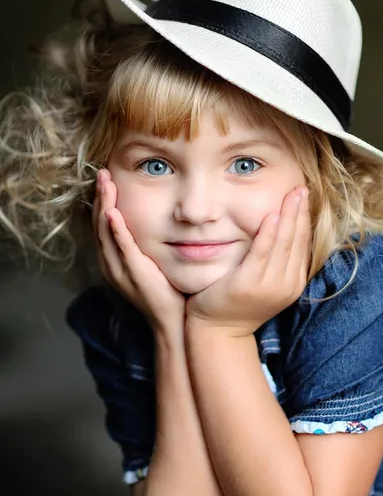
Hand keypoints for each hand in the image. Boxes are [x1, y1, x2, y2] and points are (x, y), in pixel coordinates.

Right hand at [93, 168, 185, 332]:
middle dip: (100, 197)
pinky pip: (122, 248)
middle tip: (102, 173)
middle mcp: (111, 264)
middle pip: (99, 225)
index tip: (106, 180)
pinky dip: (116, 230)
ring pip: (106, 233)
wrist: (170, 322)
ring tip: (105, 184)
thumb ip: (146, 245)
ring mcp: (120, 270)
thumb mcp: (151, 264)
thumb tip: (154, 221)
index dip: (102, 201)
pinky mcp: (134, 274)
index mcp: (113, 261)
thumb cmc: (165, 292)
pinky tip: (113, 213)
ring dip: (104, 206)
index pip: (102, 226)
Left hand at [186, 187, 310, 336]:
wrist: (217, 331)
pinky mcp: (249, 284)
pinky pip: (262, 253)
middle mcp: (287, 285)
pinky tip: (272, 215)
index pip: (302, 245)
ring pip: (283, 244)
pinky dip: (268, 233)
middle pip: (297, 241)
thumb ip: (274, 262)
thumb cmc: (236, 304)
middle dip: (300, 212)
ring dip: (289, 217)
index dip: (304, 219)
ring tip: (293, 194)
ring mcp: (270, 286)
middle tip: (302, 188)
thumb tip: (279, 233)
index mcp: (293, 284)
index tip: (303, 197)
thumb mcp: (263, 283)